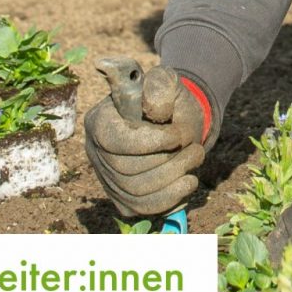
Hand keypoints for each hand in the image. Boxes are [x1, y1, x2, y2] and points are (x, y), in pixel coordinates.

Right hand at [83, 62, 214, 217]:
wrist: (176, 124)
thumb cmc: (168, 102)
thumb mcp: (167, 83)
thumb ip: (160, 86)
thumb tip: (155, 109)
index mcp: (99, 121)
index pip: (115, 142)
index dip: (151, 142)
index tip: (178, 135)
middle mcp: (96, 153)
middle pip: (127, 170)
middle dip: (170, 160)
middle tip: (196, 148)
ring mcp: (107, 179)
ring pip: (138, 191)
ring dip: (175, 177)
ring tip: (195, 159)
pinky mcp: (123, 200)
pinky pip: (144, 208)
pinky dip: (171, 198)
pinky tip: (187, 181)